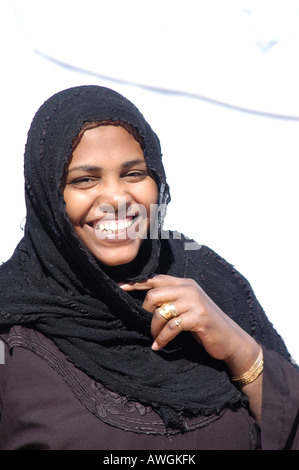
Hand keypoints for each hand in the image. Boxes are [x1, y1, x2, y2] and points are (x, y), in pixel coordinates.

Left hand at [119, 274, 258, 375]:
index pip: (155, 279)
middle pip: (154, 295)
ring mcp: (195, 302)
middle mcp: (190, 289)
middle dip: (146, 312)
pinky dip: (162, 338)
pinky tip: (158, 346)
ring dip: (154, 329)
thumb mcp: (188, 307)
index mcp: (185, 283)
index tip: (119, 287)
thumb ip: (171, 299)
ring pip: (161, 312)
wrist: (230, 339)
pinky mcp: (199, 317)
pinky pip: (171, 327)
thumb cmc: (204, 324)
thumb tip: (146, 302)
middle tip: (148, 326)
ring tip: (155, 338)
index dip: (136, 283)